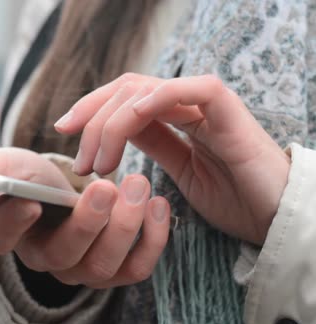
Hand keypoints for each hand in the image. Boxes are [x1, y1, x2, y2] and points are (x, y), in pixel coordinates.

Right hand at [0, 147, 169, 287]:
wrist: (64, 187)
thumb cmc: (29, 176)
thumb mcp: (3, 165)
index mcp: (9, 234)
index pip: (1, 239)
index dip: (13, 222)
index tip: (28, 197)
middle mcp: (44, 258)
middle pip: (62, 256)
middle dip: (87, 223)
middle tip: (105, 186)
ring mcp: (81, 268)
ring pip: (102, 265)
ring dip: (125, 226)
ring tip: (139, 184)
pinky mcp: (115, 268)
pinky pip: (136, 268)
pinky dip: (152, 239)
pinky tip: (159, 204)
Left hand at [55, 74, 290, 244]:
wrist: (275, 219)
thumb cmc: (232, 198)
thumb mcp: (177, 171)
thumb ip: (151, 144)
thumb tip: (110, 135)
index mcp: (174, 116)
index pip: (122, 97)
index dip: (89, 109)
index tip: (62, 131)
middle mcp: (186, 103)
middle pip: (125, 89)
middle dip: (91, 120)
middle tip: (78, 163)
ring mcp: (206, 103)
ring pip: (143, 89)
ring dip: (111, 124)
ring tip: (98, 167)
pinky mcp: (226, 109)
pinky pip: (186, 90)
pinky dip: (150, 102)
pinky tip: (128, 129)